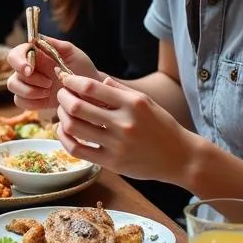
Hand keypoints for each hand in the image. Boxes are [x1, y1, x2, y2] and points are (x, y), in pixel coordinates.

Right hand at [6, 36, 98, 112]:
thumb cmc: (83, 69)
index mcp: (35, 55)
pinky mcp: (32, 100)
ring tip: (49, 90)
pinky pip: (20, 101)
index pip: (15, 54)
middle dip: (28, 81)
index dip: (18, 61)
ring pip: (13, 88)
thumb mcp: (72, 53)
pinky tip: (47, 98)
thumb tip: (35, 38)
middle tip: (48, 83)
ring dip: (30, 92)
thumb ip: (54, 44)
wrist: (91, 91)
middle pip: (12, 75)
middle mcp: (28, 69)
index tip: (29, 70)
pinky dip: (32, 102)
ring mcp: (29, 85)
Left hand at [55, 73, 193, 182]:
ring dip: (61, 116)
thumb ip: (120, 90)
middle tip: (62, 95)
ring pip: (74, 127)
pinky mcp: (112, 163)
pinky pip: (78, 149)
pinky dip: (65, 138)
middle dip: (63, 97)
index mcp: (132, 104)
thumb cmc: (162, 126)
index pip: (91, 87)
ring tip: (63, 111)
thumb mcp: (146, 102)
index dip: (72, 81)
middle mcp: (123, 123)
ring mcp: (117, 145)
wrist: (181, 158)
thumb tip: (95, 80)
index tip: (65, 79)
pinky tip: (64, 131)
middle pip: (77, 107)